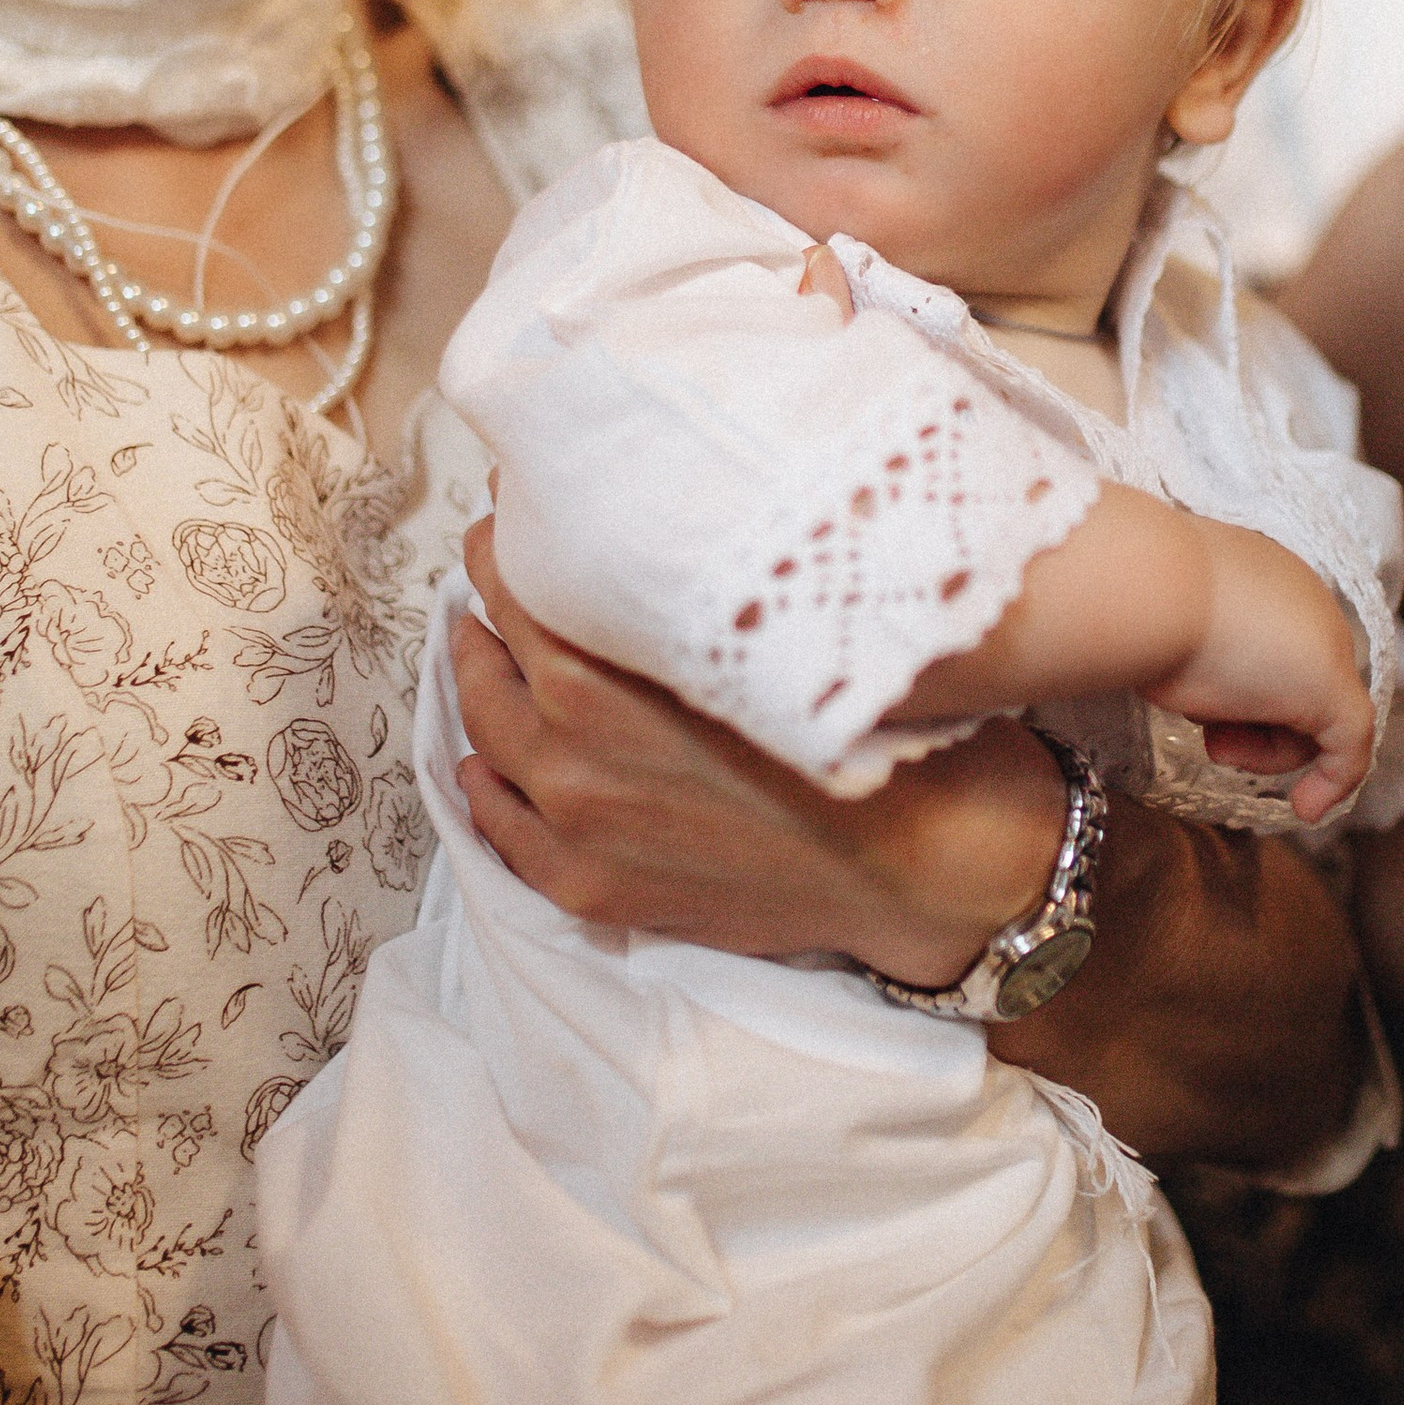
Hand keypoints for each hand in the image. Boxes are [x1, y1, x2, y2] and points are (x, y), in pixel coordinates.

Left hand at [453, 518, 1066, 990]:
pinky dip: (486, 788)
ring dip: (482, 684)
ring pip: (489, 735)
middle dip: (491, 606)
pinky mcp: (593, 887)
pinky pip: (503, 832)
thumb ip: (684, 585)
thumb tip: (640, 533)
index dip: (512, 539)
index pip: (517, 578)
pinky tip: (486, 764)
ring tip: (487, 650)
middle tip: (503, 570)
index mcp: (610, 669)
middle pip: (490, 653)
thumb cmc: (867, 728)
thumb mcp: (775, 624)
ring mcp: (576, 826)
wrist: (920, 863)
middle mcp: (573, 747)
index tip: (518, 517)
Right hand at [1147, 525, 1375, 823]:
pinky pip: (1349, 750)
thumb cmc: (1144, 602)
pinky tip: (1306, 808)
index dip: (1246, 698)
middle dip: (1254, 729)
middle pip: (1296, 691)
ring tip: (1217, 740)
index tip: (1211, 725)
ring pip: (1313, 724)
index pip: (1276, 652)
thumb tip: (1198, 678)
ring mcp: (1322, 647)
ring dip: (1262, 751)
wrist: (1149, 587)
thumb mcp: (1166, 624)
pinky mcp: (1332, 690)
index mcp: (1267, 579)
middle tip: (1212, 739)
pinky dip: (1332, 784)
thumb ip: (1194, 648)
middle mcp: (1303, 605)